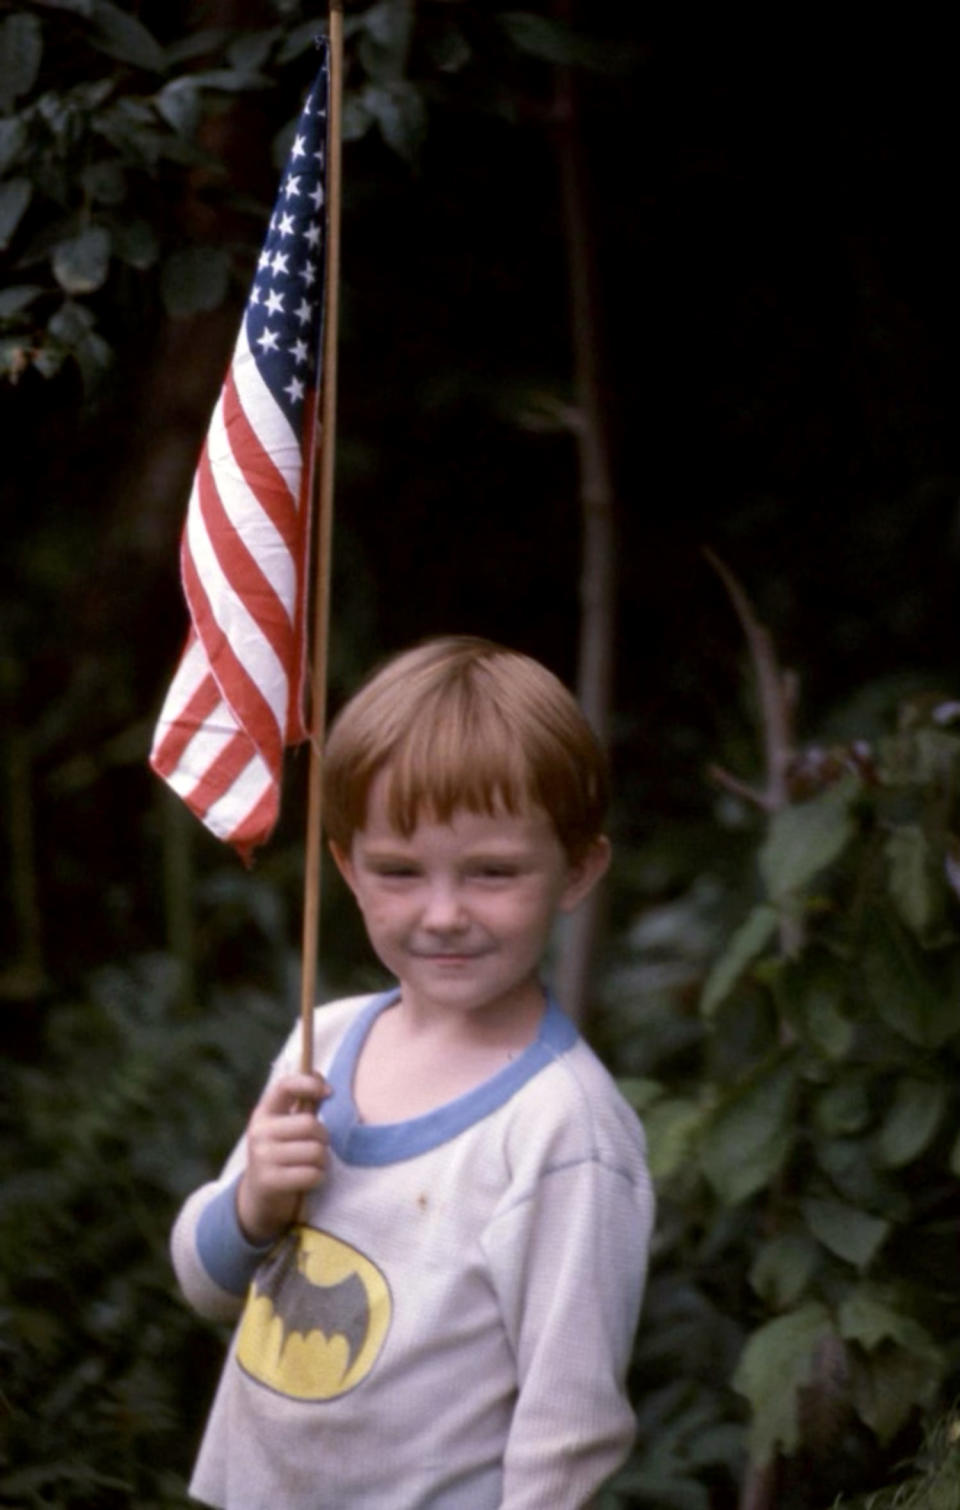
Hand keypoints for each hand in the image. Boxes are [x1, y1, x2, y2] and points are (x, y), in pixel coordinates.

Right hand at [236, 1072, 330, 1244]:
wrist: (260, 1199)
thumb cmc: (283, 1155)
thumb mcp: (287, 1127)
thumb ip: (304, 1104)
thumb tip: (322, 1079)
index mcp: (264, 1112)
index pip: (285, 1086)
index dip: (309, 1083)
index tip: (328, 1092)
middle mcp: (259, 1132)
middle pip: (310, 1125)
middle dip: (324, 1138)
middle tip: (318, 1146)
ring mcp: (262, 1157)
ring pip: (315, 1151)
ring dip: (323, 1161)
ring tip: (313, 1164)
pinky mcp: (270, 1181)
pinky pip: (312, 1174)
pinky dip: (318, 1178)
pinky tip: (309, 1179)